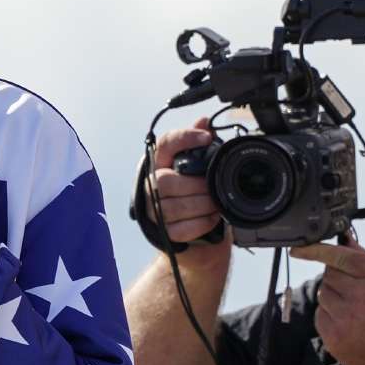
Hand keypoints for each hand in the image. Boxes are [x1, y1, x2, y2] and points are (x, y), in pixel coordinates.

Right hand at [146, 117, 231, 266]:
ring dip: (202, 205)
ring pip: (174, 206)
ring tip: (215, 204)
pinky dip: (202, 223)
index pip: (165, 144)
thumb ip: (200, 149)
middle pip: (165, 181)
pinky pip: (181, 227)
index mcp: (159, 165)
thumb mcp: (200, 173)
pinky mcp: (162, 233)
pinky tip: (211, 219)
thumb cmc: (196, 200)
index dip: (184, 138)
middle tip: (212, 188)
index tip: (206, 138)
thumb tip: (204, 121)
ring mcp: (153, 211)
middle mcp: (150, 186)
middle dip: (196, 185)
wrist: (197, 243)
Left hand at [292, 238, 364, 364]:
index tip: (299, 248)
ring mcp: (346, 318)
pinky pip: (319, 314)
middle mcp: (361, 296)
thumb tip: (344, 239)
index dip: (317, 250)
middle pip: (329, 275)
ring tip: (357, 311)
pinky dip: (329, 316)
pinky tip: (349, 324)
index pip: (340, 256)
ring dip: (334, 299)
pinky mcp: (334, 336)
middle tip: (356, 293)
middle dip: (339, 280)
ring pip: (323, 294)